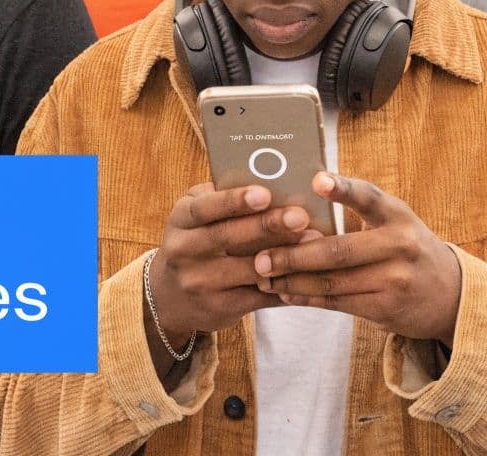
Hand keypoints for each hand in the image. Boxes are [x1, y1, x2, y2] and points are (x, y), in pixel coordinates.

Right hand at [150, 183, 316, 344]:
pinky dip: (287, 283)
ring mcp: (199, 282)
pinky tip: (309, 272)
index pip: (204, 207)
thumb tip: (275, 178)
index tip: (264, 193)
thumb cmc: (199, 240)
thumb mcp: (198, 215)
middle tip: (300, 216)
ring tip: (314, 242)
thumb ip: (224, 198)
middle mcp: (184, 251)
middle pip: (228, 237)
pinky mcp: (219, 307)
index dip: (234, 201)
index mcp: (181, 219)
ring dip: (284, 255)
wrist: (173, 296)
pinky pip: (259, 296)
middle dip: (267, 225)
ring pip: (248, 268)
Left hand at [255, 172, 462, 344]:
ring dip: (293, 281)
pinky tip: (285, 294)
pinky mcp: (386, 308)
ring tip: (264, 276)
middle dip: (294, 254)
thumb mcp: (394, 223)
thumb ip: (358, 213)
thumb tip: (299, 208)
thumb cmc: (406, 249)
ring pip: (332, 281)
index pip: (369, 197)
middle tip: (260, 255)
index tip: (316, 180)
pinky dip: (307, 298)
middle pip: (338, 250)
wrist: (450, 294)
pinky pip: (338, 302)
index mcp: (398, 215)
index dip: (343, 189)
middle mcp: (399, 245)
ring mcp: (394, 279)